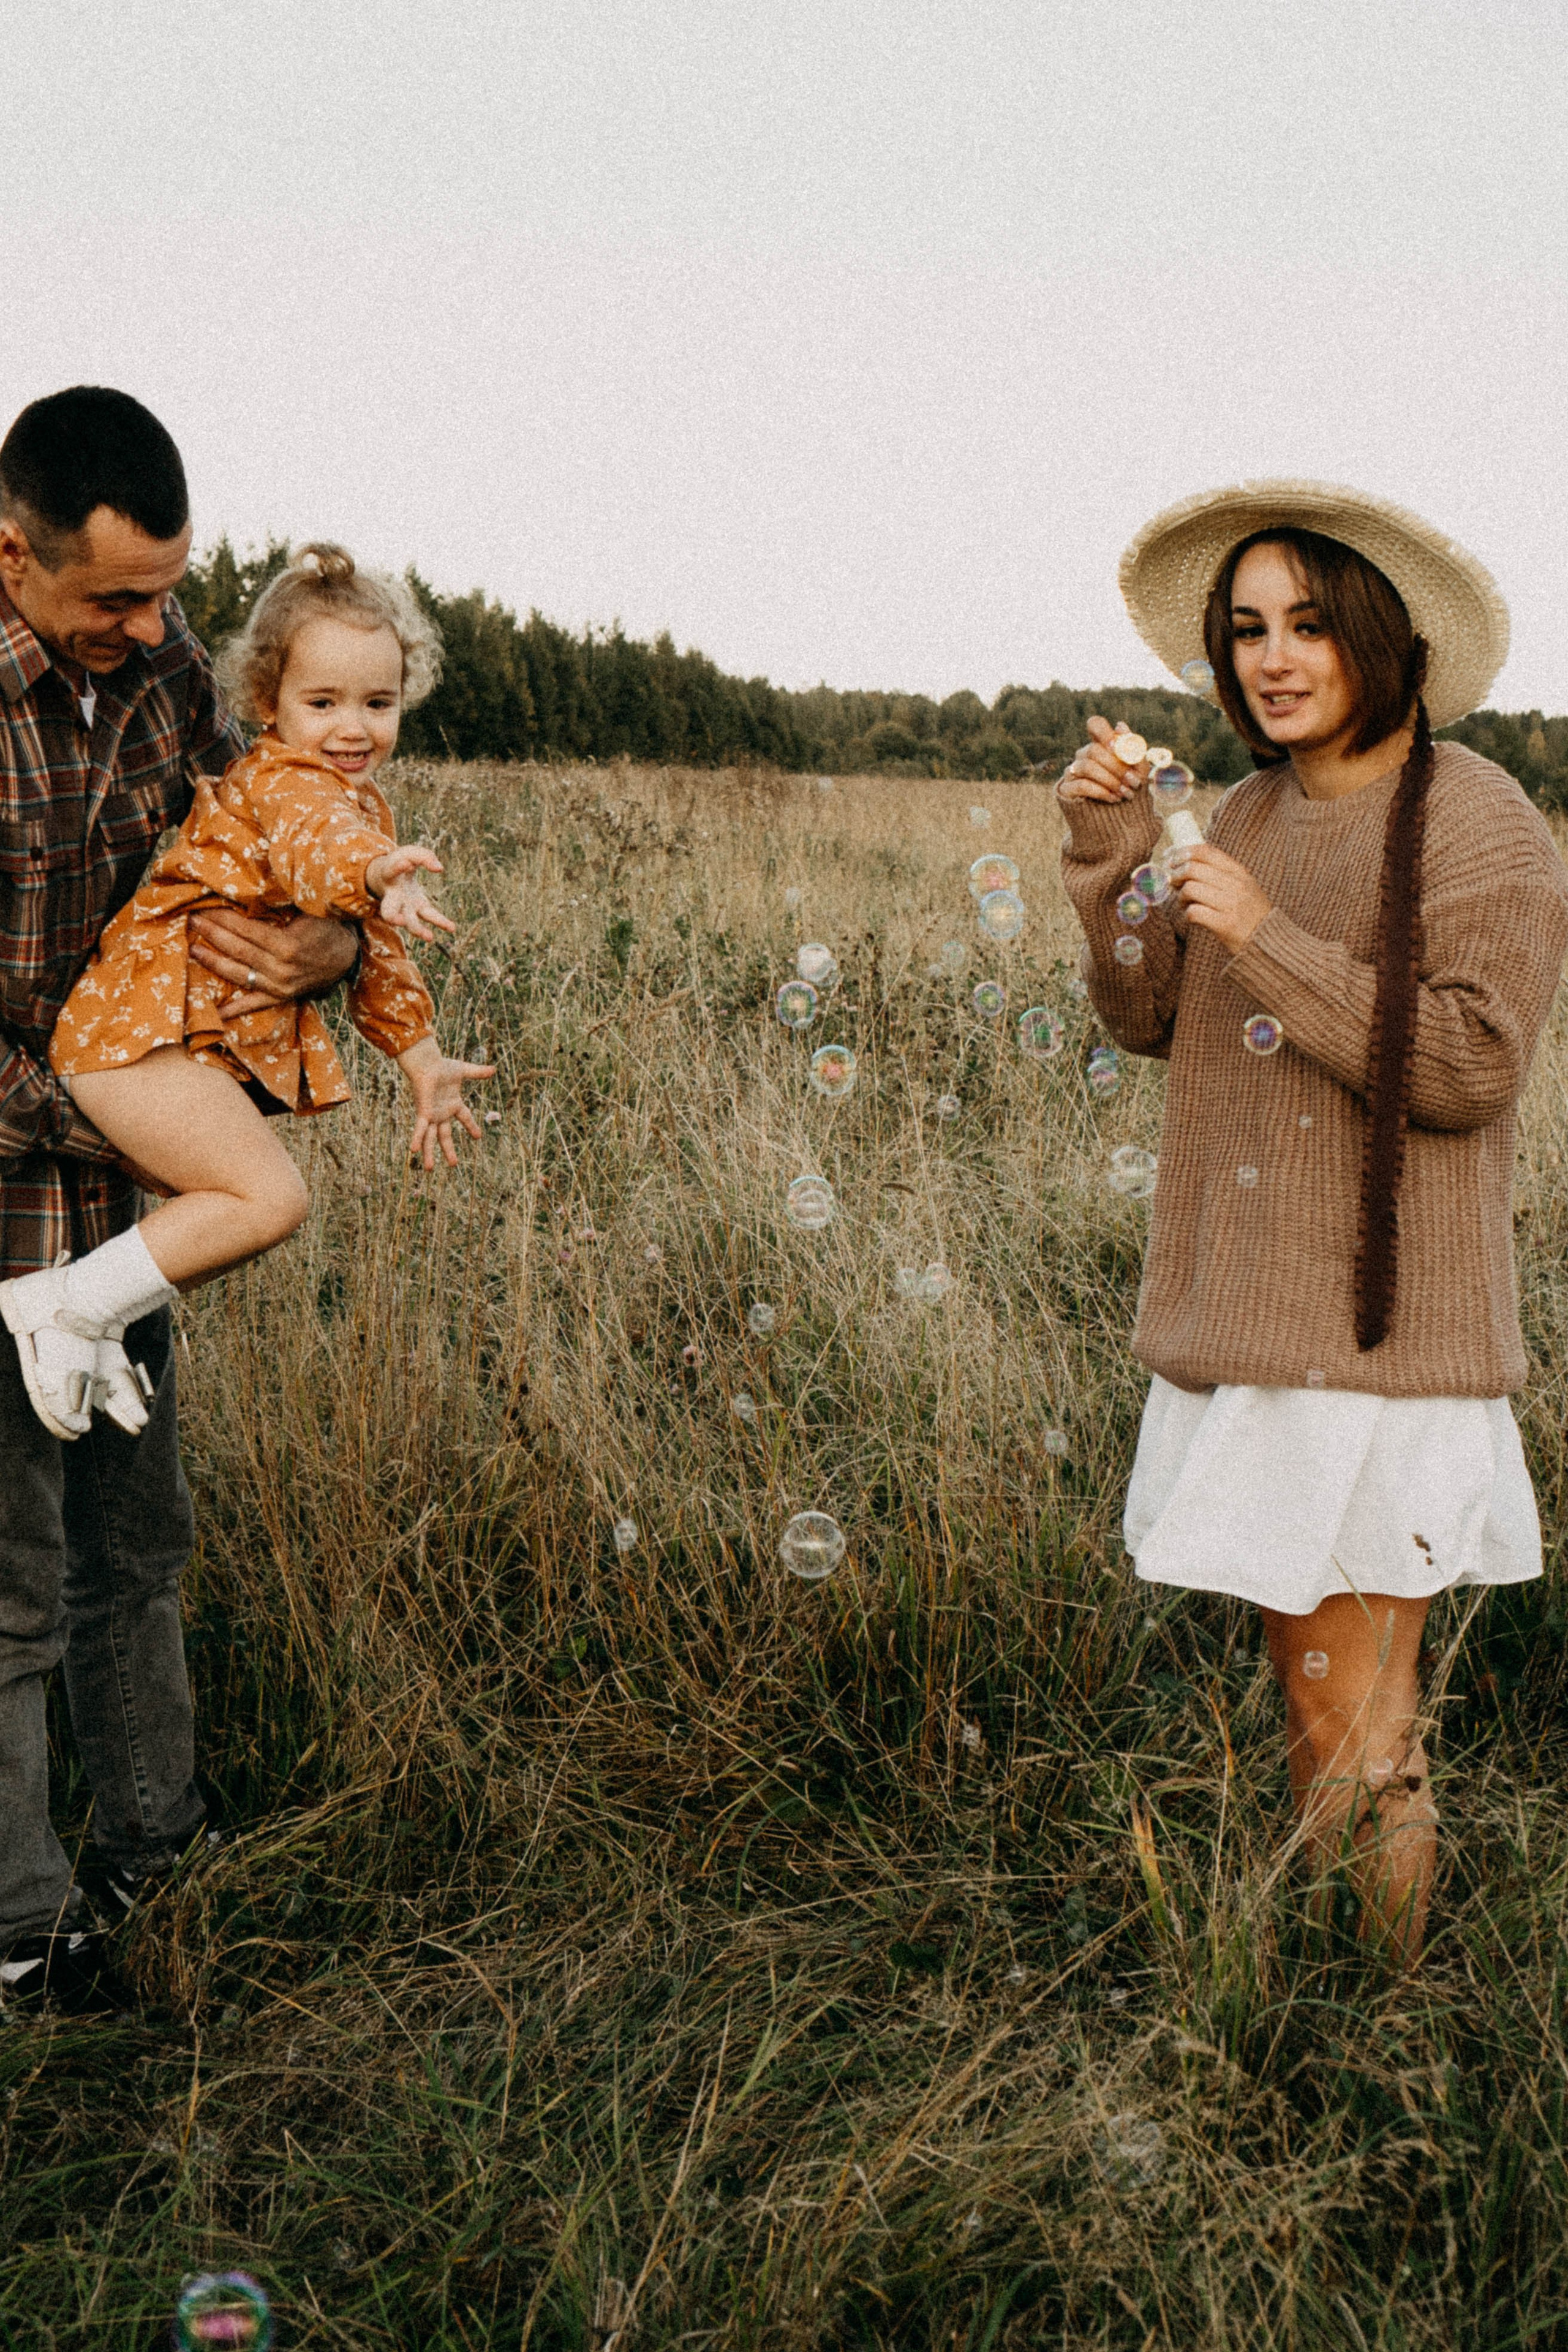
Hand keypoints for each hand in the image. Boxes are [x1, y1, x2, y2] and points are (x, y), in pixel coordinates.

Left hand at [189, 909, 358, 1014]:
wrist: (347, 955)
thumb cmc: (326, 927)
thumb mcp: (307, 909)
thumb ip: (280, 903)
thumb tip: (250, 886)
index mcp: (286, 944)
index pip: (243, 930)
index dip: (220, 918)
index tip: (201, 908)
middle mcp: (280, 968)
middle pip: (236, 949)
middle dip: (210, 934)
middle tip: (191, 921)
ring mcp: (280, 986)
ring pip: (238, 974)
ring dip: (212, 962)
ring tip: (193, 950)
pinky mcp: (281, 997)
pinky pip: (254, 1004)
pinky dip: (235, 1009)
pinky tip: (215, 1011)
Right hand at [365, 845, 454, 943]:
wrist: (391, 875)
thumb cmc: (400, 861)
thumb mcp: (409, 852)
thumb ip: (423, 856)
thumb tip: (439, 869)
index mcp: (388, 875)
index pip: (391, 871)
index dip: (398, 867)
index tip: (406, 864)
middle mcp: (393, 895)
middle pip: (389, 910)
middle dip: (392, 917)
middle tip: (398, 921)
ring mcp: (405, 905)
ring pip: (409, 921)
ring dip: (417, 929)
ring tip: (429, 937)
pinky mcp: (419, 908)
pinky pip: (429, 916)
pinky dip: (440, 922)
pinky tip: (452, 928)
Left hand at [399, 1038, 498, 1169]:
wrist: (427, 1063)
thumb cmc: (442, 1065)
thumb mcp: (464, 1070)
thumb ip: (478, 1073)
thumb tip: (494, 1069)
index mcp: (452, 1103)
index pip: (465, 1117)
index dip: (471, 1126)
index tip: (478, 1136)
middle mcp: (441, 1112)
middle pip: (445, 1136)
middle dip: (449, 1150)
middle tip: (454, 1164)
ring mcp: (432, 1115)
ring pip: (431, 1138)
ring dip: (430, 1153)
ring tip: (429, 1170)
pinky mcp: (423, 1113)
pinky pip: (420, 1129)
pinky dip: (417, 1139)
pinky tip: (414, 1151)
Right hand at [1057, 715, 1147, 803]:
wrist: (1120, 818)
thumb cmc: (1129, 788)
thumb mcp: (1139, 769)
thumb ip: (1134, 749)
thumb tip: (1120, 725)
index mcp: (1101, 745)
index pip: (1095, 725)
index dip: (1103, 732)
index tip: (1115, 746)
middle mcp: (1084, 755)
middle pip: (1093, 749)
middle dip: (1116, 766)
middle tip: (1133, 781)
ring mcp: (1073, 771)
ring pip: (1087, 766)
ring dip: (1110, 780)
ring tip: (1125, 793)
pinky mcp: (1067, 789)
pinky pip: (1081, 784)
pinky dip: (1100, 791)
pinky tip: (1113, 798)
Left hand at [1172, 842, 1271, 952]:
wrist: (1267, 940)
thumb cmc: (1250, 912)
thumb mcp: (1244, 885)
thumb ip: (1221, 873)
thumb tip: (1186, 862)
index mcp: (1239, 872)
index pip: (1207, 852)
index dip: (1184, 853)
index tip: (1173, 859)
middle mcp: (1236, 885)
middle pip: (1193, 869)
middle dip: (1176, 875)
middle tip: (1173, 883)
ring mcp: (1231, 905)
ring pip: (1190, 889)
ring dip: (1181, 897)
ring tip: (1184, 903)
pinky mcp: (1225, 924)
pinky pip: (1194, 912)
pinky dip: (1187, 914)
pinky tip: (1191, 916)